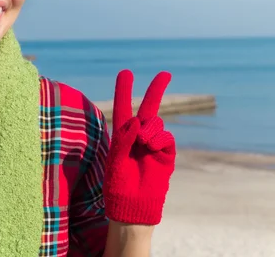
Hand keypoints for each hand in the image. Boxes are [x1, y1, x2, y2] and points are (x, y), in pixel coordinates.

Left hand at [103, 70, 175, 225]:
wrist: (133, 207)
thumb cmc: (117, 186)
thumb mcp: (115, 160)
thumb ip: (124, 138)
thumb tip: (137, 119)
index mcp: (121, 136)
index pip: (123, 108)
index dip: (124, 90)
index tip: (126, 72)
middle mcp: (138, 137)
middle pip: (148, 108)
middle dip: (156, 91)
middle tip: (166, 73)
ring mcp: (153, 145)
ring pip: (156, 123)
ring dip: (149, 129)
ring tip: (142, 144)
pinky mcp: (166, 154)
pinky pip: (165, 137)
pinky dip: (158, 139)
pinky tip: (151, 148)